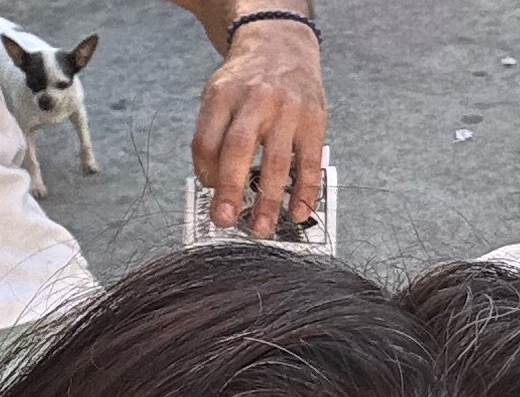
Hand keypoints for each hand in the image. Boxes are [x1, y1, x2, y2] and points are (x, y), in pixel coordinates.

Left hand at [193, 15, 326, 236]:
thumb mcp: (218, 95)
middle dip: (231, 189)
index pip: (206, 141)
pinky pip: (309, 162)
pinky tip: (298, 212)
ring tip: (263, 228)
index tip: (209, 193)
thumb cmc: (246, 81)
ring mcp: (287, 111)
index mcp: (223, 95)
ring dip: (269, 199)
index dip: (204, 173)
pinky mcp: (314, 121)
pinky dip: (305, 190)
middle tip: (225, 221)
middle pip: (238, 149)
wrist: (282, 46)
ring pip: (276, 161)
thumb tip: (214, 185)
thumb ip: (213, 134)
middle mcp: (255, 101)